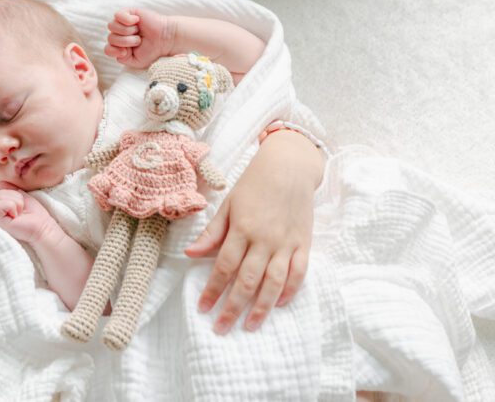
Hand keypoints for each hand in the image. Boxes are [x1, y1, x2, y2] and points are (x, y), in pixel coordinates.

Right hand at [0, 183, 59, 244]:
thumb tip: (1, 183)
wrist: (42, 227)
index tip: (23, 204)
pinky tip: (16, 216)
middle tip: (22, 209)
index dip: (14, 193)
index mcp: (4, 205)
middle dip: (15, 197)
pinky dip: (11, 207)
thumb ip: (12, 190)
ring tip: (19, 213)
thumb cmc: (35, 214)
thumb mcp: (24, 197)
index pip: (1, 190)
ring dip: (15, 202)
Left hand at [104, 7, 175, 69]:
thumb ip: (122, 59)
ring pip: (112, 26)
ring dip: (127, 32)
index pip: (107, 49)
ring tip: (138, 32)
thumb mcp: (136, 61)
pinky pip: (118, 15)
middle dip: (126, 41)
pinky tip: (136, 21)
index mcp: (119, 46)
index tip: (127, 52)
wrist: (165, 40)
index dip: (115, 51)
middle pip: (110, 38)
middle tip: (139, 40)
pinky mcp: (128, 12)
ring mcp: (122, 22)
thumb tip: (118, 48)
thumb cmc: (152, 51)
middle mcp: (119, 33)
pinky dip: (126, 20)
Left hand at [184, 131, 319, 332]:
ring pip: (274, 282)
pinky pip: (299, 272)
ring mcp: (286, 242)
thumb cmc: (254, 184)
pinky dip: (291, 290)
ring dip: (261, 307)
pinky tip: (280, 303)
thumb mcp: (228, 204)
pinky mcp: (304, 243)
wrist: (289, 167)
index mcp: (242, 228)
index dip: (212, 289)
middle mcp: (264, 239)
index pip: (224, 266)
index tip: (203, 308)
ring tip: (250, 326)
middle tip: (221, 327)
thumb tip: (190, 254)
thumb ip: (212, 232)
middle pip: (247, 280)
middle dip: (232, 307)